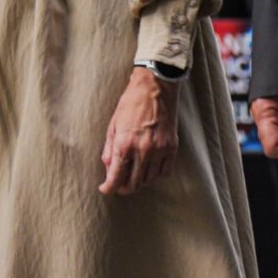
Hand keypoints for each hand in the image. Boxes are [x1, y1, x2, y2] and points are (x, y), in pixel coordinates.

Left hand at [101, 67, 178, 193]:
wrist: (155, 87)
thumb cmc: (131, 103)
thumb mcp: (113, 124)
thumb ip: (110, 149)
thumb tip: (108, 168)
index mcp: (125, 144)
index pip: (116, 178)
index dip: (109, 188)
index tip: (105, 189)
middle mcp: (143, 151)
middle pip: (133, 184)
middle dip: (123, 188)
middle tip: (118, 185)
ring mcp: (159, 150)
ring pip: (149, 180)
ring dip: (139, 181)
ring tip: (133, 174)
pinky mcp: (172, 148)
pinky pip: (164, 172)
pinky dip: (156, 174)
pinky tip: (149, 168)